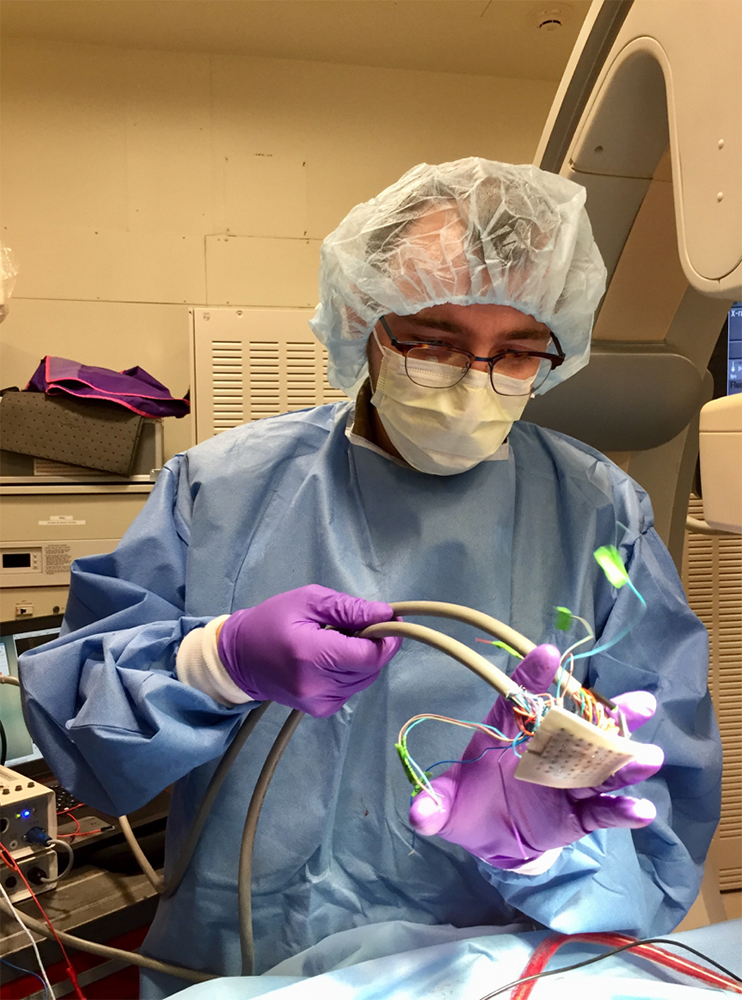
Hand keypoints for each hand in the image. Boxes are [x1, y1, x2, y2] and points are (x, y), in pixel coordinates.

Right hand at [217, 585, 400, 716]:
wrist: (238, 658)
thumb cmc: (271, 621)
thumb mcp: (307, 600)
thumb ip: (348, 608)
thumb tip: (384, 614)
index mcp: (312, 655)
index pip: (369, 655)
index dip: (386, 638)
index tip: (386, 620)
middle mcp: (317, 685)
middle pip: (370, 668)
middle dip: (373, 644)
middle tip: (354, 625)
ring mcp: (318, 703)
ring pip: (364, 679)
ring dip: (361, 658)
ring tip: (336, 641)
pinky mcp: (320, 710)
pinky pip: (351, 688)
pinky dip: (350, 672)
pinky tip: (330, 659)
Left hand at [409, 645, 663, 868]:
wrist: (489, 836)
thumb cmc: (469, 802)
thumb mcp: (446, 804)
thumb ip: (434, 805)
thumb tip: (419, 814)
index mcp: (511, 730)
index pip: (523, 696)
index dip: (535, 674)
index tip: (548, 654)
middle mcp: (546, 748)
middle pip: (580, 727)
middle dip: (610, 715)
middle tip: (639, 703)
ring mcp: (566, 781)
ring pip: (602, 766)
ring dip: (625, 761)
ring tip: (648, 758)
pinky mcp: (578, 814)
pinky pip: (601, 812)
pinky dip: (620, 812)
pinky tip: (639, 811)